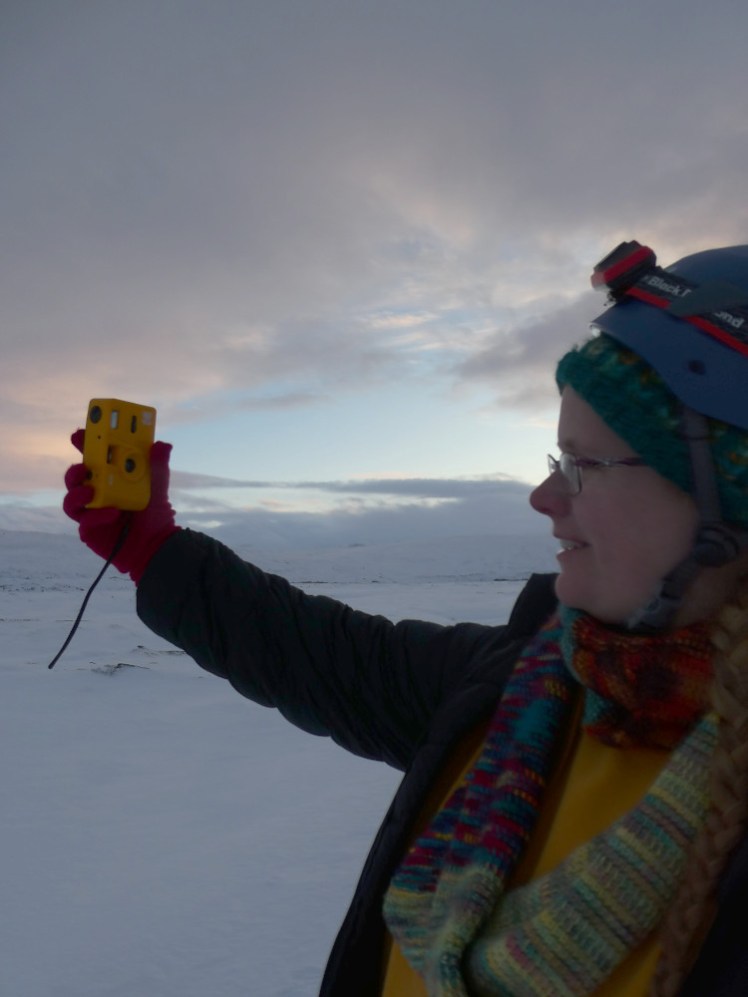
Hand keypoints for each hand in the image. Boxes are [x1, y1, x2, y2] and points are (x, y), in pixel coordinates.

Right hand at [63, 429, 179, 582]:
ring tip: (90, 493)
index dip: (84, 444)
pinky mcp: (89, 529)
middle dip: (75, 470)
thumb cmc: (154, 514)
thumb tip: (163, 445)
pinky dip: (97, 516)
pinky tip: (112, 514)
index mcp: (109, 477)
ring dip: (78, 494)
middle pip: (75, 477)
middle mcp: (96, 492)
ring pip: (71, 499)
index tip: (80, 433)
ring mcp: (90, 511)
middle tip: (82, 467)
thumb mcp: (158, 487)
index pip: (92, 458)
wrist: (154, 545)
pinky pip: (85, 521)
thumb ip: (158, 466)